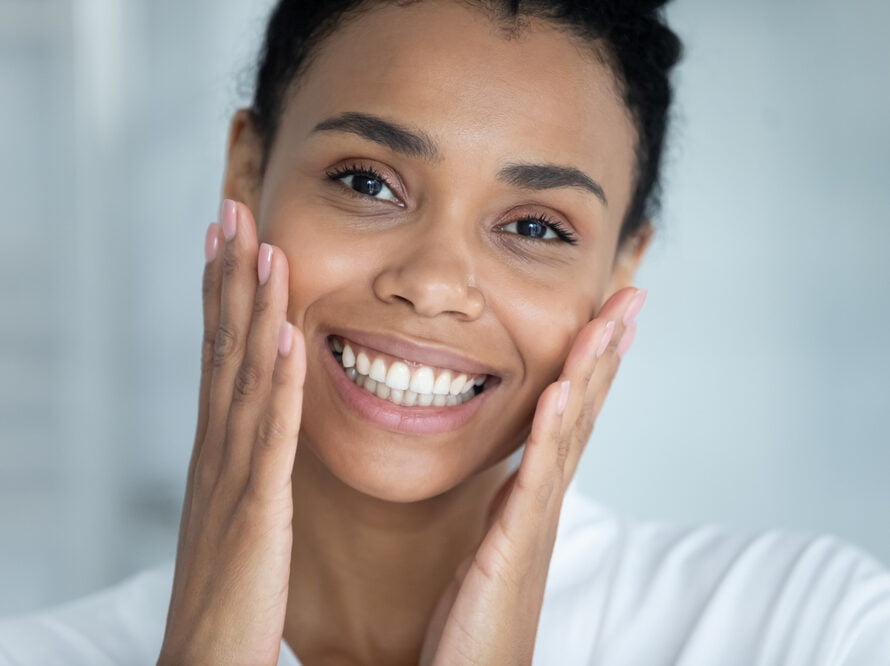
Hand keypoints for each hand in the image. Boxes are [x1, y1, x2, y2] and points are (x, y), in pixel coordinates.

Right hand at [158, 201, 304, 664]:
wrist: (205, 663)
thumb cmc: (229, 593)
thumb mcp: (238, 511)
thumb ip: (250, 462)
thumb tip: (263, 418)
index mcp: (218, 451)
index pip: (219, 354)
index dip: (222, 292)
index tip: (228, 237)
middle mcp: (216, 452)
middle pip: (221, 348)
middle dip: (226, 276)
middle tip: (232, 209)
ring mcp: (231, 479)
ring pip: (241, 378)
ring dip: (251, 310)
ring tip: (262, 247)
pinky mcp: (254, 514)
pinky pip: (269, 439)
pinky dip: (275, 385)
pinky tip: (286, 338)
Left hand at [420, 286, 645, 664]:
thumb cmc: (475, 623)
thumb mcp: (491, 545)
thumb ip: (505, 506)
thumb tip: (512, 473)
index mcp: (532, 496)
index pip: (567, 415)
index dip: (590, 363)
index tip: (606, 314)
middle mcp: (543, 501)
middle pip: (584, 411)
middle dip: (607, 351)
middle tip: (632, 296)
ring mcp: (534, 521)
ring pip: (569, 433)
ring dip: (591, 372)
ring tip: (610, 319)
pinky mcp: (513, 546)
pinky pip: (536, 478)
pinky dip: (551, 430)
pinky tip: (562, 389)